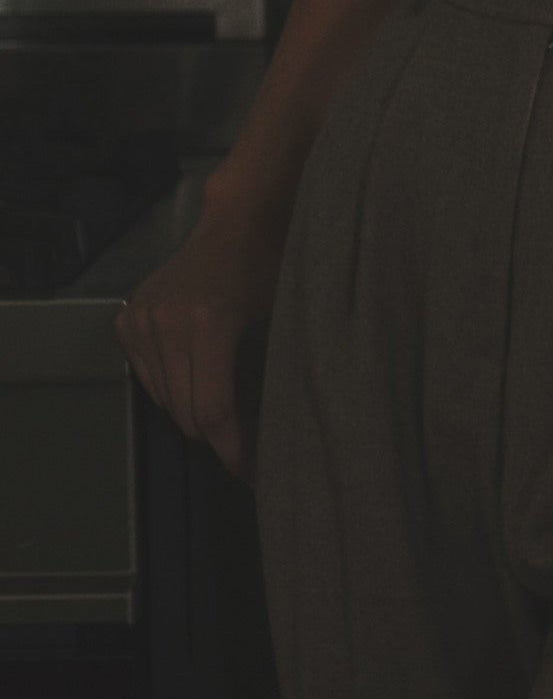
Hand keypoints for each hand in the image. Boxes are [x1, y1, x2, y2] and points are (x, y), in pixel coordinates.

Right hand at [116, 204, 276, 477]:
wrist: (239, 223)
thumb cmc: (271, 273)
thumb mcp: (279, 325)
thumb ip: (264, 381)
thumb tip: (269, 440)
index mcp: (208, 324)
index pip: (214, 412)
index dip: (235, 451)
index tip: (254, 474)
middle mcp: (165, 323)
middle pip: (186, 413)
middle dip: (218, 437)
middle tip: (248, 446)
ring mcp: (140, 319)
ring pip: (165, 400)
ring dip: (193, 412)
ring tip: (227, 408)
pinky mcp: (127, 318)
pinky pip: (148, 378)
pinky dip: (173, 387)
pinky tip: (198, 375)